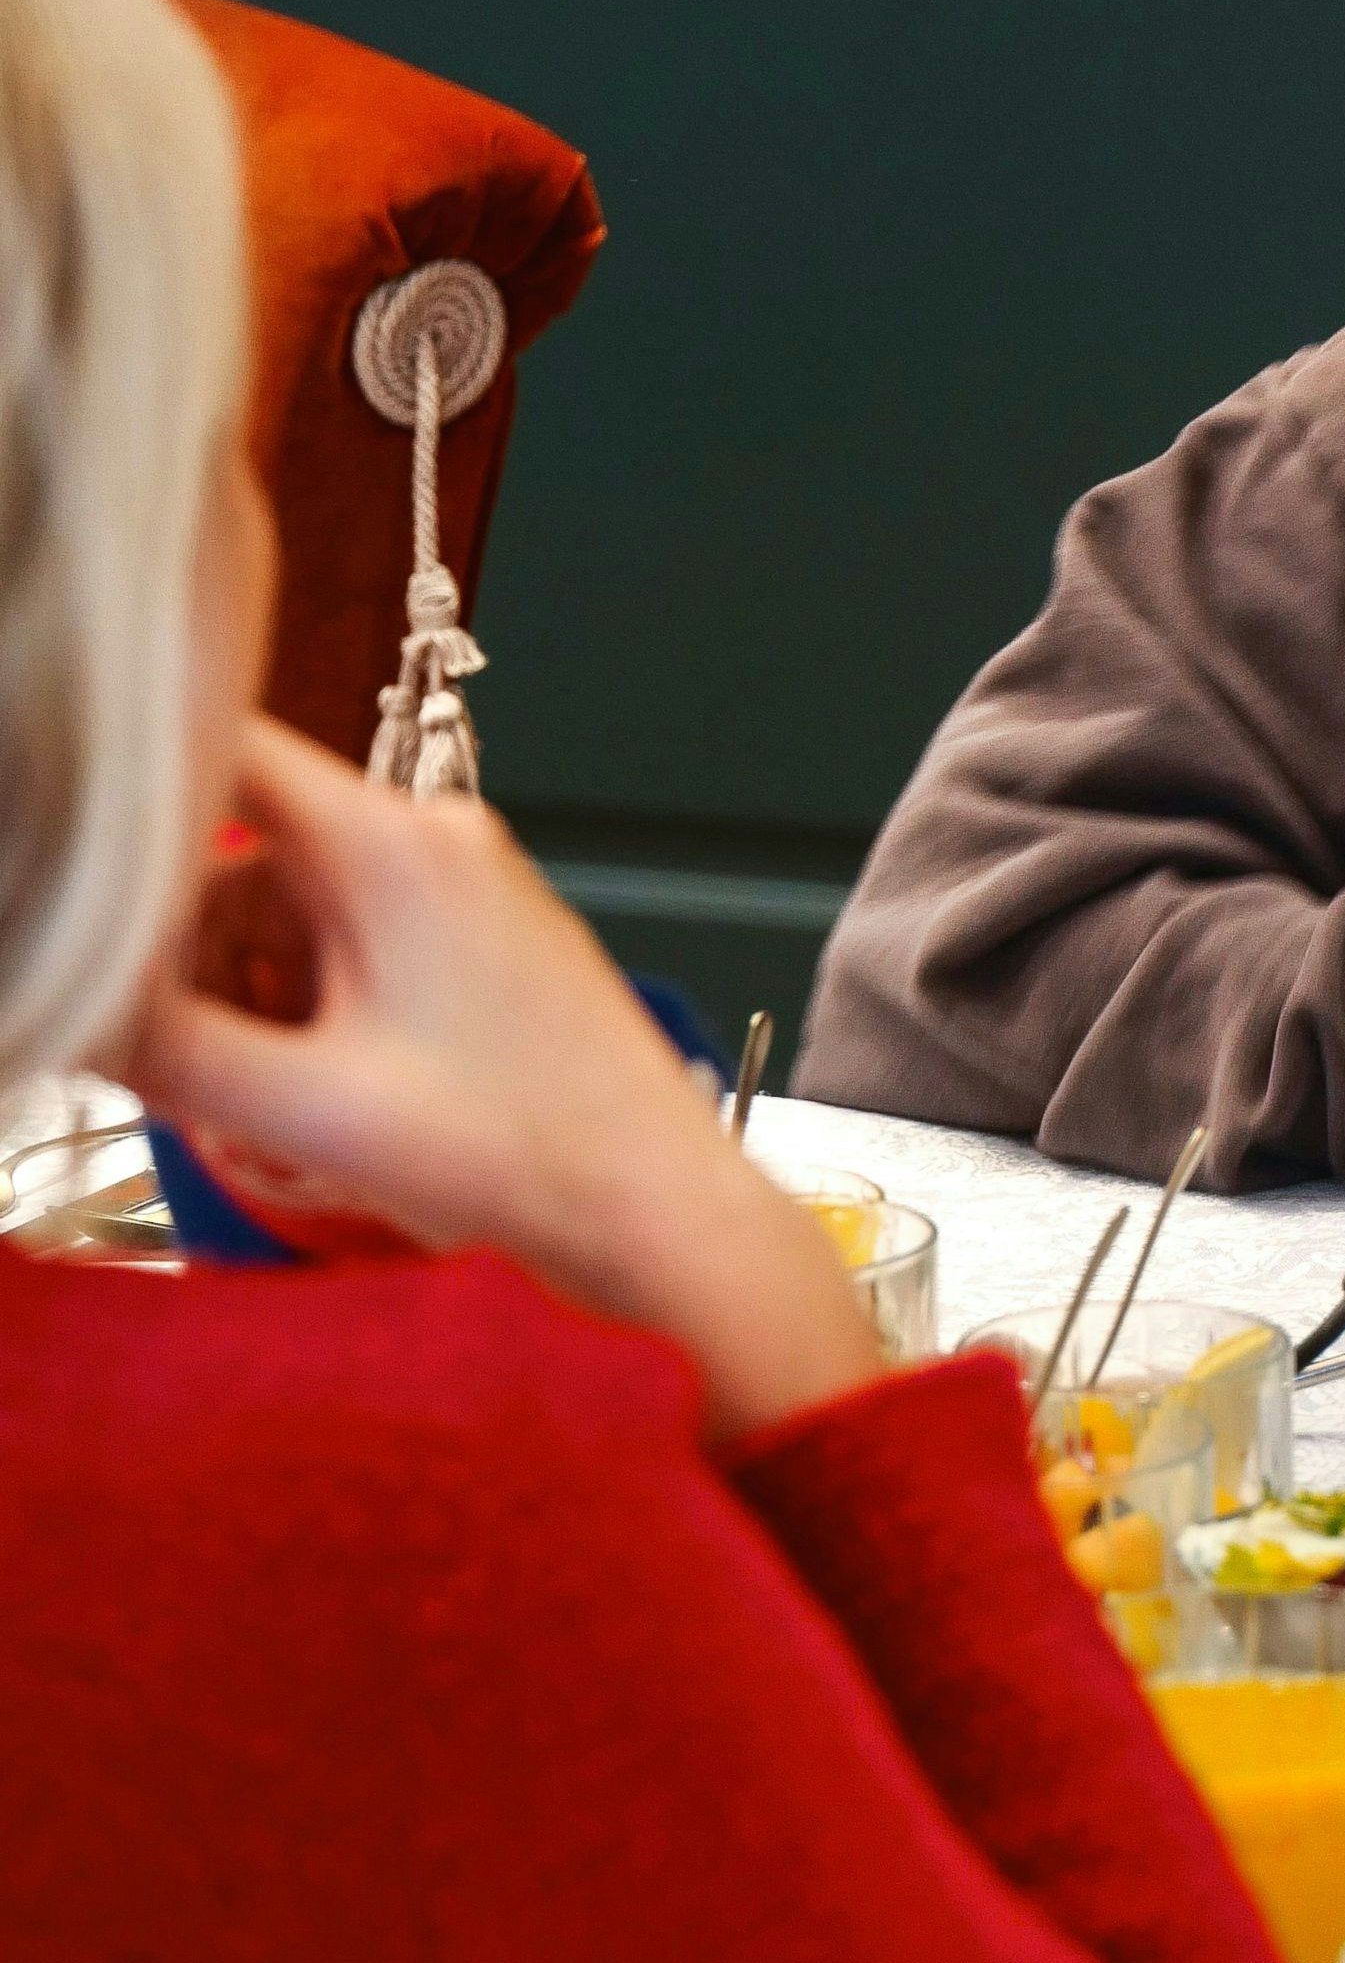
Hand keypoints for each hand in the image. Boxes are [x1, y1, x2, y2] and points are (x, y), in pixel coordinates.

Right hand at [124, 718, 881, 1442]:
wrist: (661, 1215)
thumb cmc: (519, 1158)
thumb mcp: (308, 1112)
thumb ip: (164, 1047)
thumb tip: (64, 999)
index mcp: (389, 843)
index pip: (221, 748)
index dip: (135, 797)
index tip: (83, 872)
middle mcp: (432, 840)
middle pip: (246, 848)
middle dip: (188, 946)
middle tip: (175, 1058)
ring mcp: (466, 891)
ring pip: (296, 905)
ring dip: (249, 989)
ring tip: (255, 1100)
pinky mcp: (485, 947)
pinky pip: (357, 944)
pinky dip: (312, 1005)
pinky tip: (314, 1097)